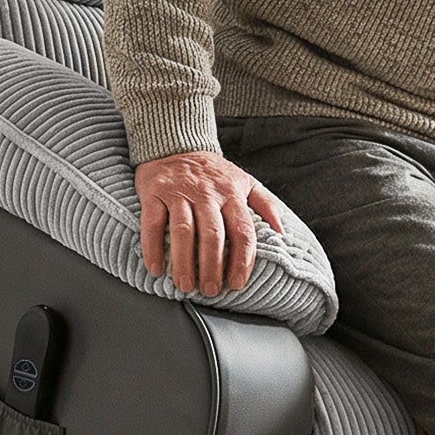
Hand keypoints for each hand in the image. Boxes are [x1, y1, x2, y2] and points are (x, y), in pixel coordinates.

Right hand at [134, 150, 287, 298]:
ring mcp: (180, 193)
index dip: (242, 260)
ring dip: (184, 262)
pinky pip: (153, 223)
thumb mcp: (245, 180)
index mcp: (232, 194)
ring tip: (185, 285)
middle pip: (213, 235)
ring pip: (184, 232)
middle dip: (212, 267)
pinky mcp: (155, 193)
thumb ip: (265, 204)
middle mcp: (207, 194)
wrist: (176, 144)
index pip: (242, 231)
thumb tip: (282, 231)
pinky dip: (153, 247)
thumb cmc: (212, 171)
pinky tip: (156, 268)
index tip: (237, 283)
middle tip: (210, 290)